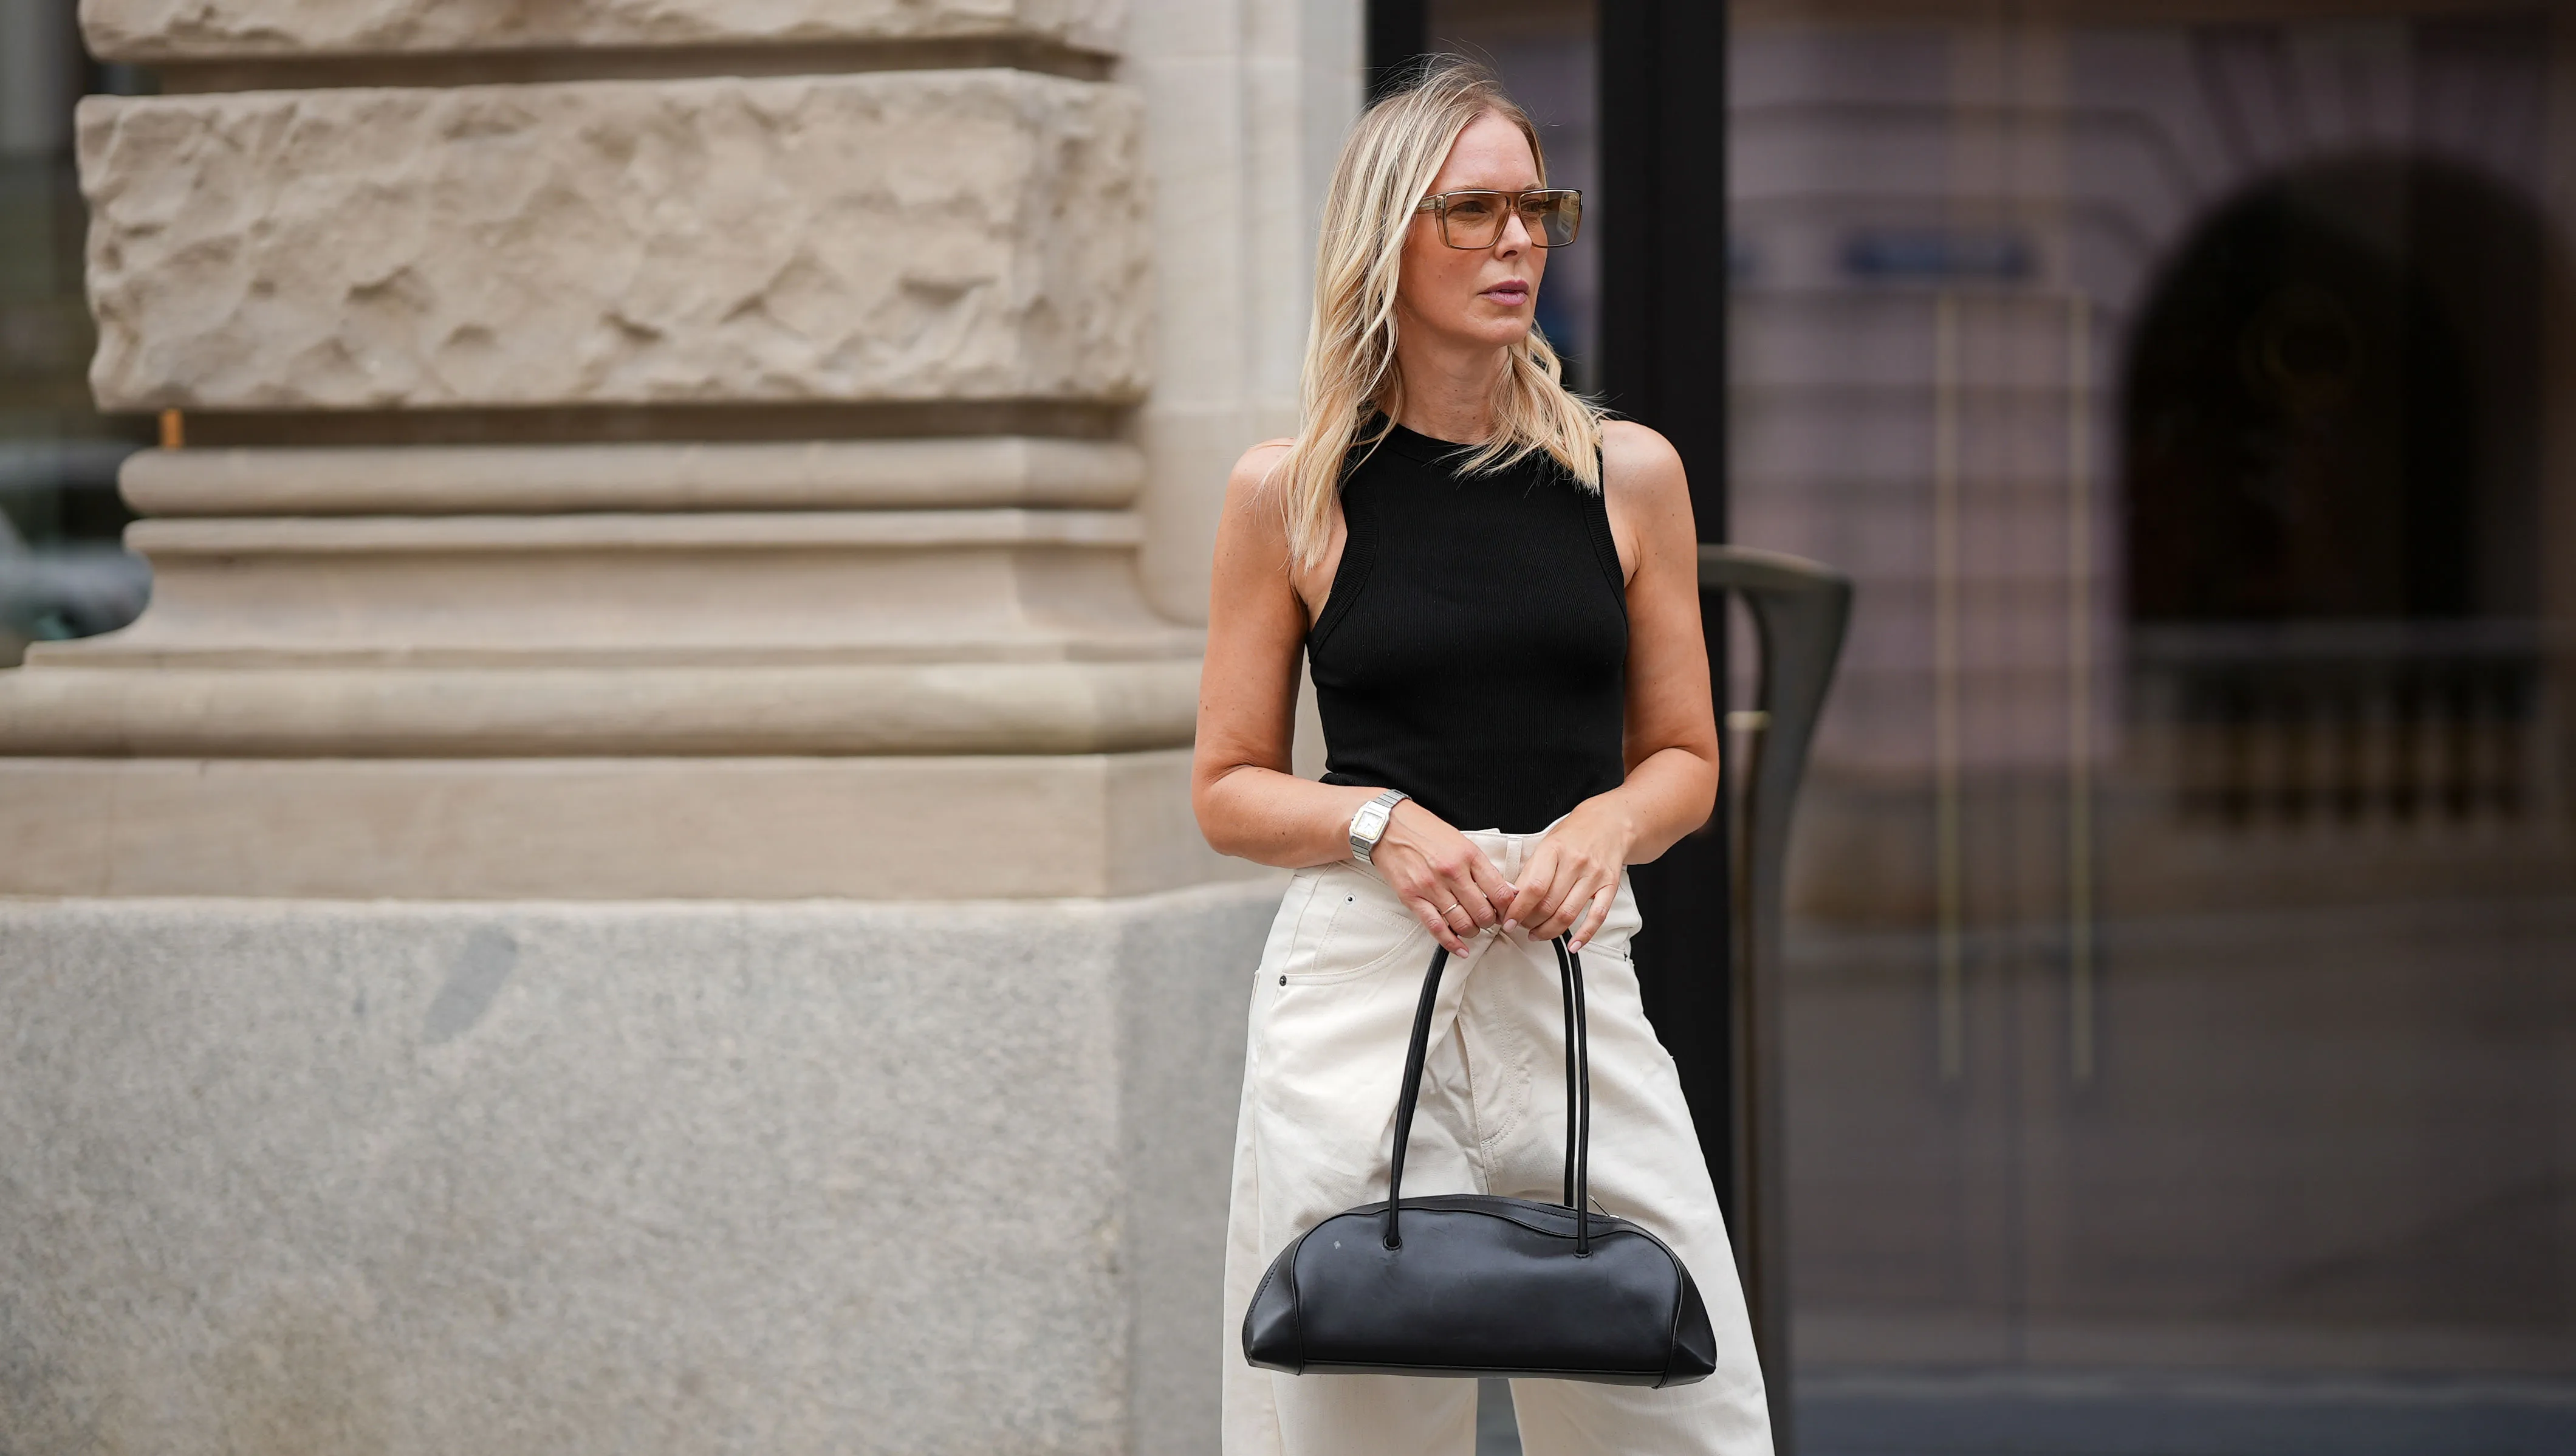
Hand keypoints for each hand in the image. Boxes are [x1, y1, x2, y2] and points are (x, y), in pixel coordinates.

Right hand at [1368, 800, 1515, 954]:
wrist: (1388, 825)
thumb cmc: (1424, 831)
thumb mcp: (1462, 841)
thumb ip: (1483, 867)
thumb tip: (1507, 890)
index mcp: (1468, 855)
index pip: (1500, 892)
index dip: (1507, 908)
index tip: (1506, 911)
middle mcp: (1452, 872)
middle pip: (1483, 912)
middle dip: (1490, 922)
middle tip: (1489, 920)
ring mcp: (1431, 886)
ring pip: (1463, 923)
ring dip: (1472, 931)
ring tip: (1471, 927)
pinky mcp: (1412, 898)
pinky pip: (1436, 928)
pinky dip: (1451, 943)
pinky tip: (1460, 948)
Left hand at [1502, 797, 1634, 950]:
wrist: (1609, 823)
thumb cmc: (1574, 835)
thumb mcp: (1545, 844)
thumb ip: (1530, 871)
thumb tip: (1511, 899)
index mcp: (1554, 850)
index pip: (1532, 887)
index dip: (1517, 909)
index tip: (1507, 921)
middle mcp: (1575, 862)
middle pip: (1548, 904)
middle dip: (1529, 922)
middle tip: (1520, 926)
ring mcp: (1594, 875)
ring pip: (1568, 914)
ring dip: (1548, 931)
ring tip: (1537, 934)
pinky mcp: (1609, 886)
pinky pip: (1597, 916)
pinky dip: (1584, 935)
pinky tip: (1572, 944)